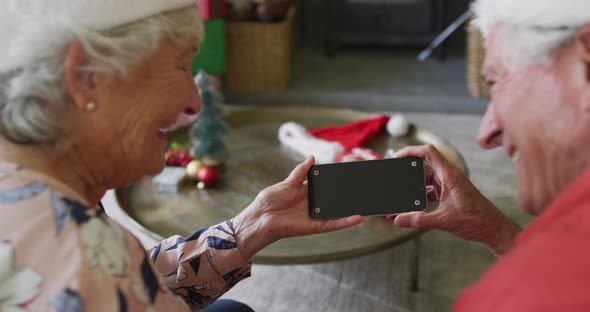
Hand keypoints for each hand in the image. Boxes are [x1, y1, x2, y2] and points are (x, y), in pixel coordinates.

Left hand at [233, 156, 363, 260]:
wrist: (261, 217)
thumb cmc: (270, 200)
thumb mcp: (288, 182)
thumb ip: (301, 171)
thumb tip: (312, 157)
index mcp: (306, 192)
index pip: (325, 186)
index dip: (335, 182)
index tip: (349, 176)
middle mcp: (313, 204)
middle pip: (333, 199)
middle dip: (347, 195)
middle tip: (363, 188)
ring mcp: (315, 216)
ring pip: (337, 212)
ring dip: (351, 209)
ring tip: (366, 203)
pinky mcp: (315, 227)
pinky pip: (334, 224)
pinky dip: (346, 222)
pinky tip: (358, 218)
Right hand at [393, 145, 519, 255]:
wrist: (494, 229)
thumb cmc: (477, 220)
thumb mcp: (444, 220)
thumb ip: (419, 220)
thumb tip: (398, 220)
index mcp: (450, 175)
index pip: (428, 152)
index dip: (410, 151)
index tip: (397, 157)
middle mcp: (450, 176)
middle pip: (425, 164)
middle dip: (409, 169)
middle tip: (396, 177)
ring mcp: (451, 184)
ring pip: (428, 176)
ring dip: (416, 183)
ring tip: (404, 192)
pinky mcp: (452, 192)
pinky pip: (433, 187)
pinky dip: (422, 192)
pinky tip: (416, 203)